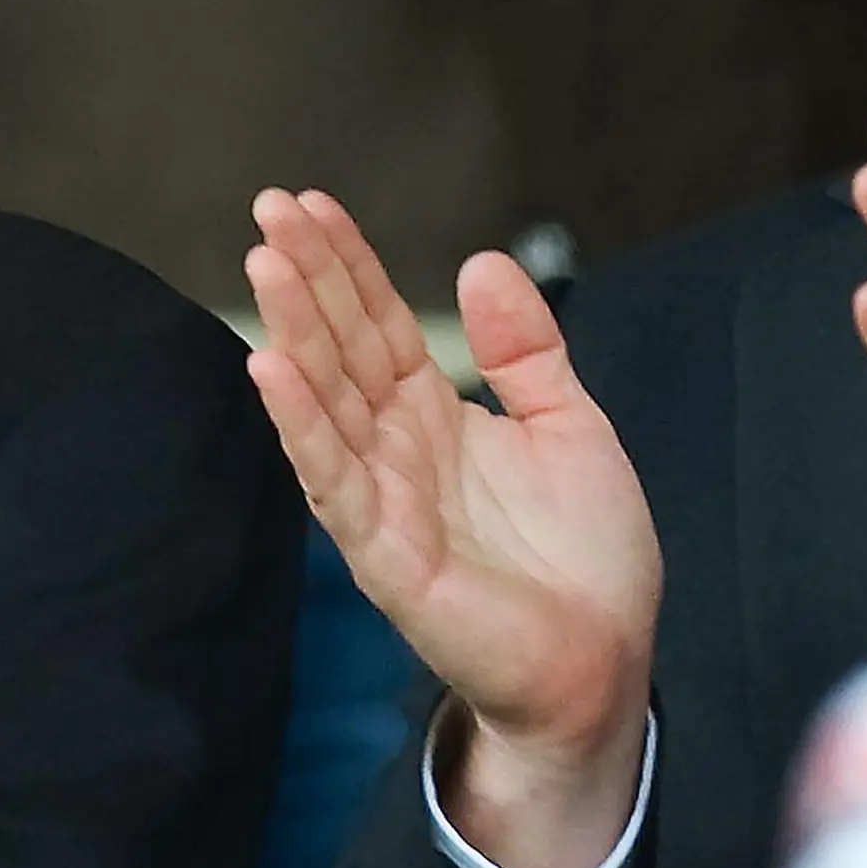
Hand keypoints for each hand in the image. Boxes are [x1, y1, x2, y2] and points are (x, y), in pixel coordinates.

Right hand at [243, 190, 660, 867]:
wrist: (604, 665)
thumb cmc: (587, 560)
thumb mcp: (568, 426)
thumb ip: (524, 349)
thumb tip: (481, 261)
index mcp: (436, 418)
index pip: (379, 324)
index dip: (347, 264)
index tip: (310, 202)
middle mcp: (396, 452)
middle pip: (343, 348)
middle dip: (306, 278)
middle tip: (270, 207)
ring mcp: (383, 502)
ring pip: (326, 402)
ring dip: (292, 332)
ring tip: (263, 264)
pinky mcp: (384, 556)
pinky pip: (334, 481)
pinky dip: (301, 424)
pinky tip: (271, 367)